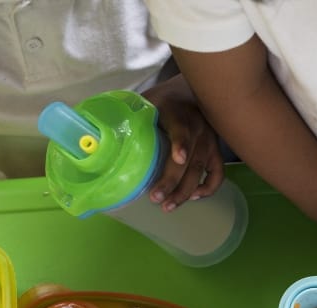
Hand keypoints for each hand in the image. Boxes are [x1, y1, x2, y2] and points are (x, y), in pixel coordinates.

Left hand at [142, 76, 224, 210]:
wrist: (191, 92)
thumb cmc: (163, 101)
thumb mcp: (146, 102)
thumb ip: (131, 117)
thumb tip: (99, 138)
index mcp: (178, 115)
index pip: (182, 131)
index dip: (181, 145)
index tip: (179, 159)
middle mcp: (198, 131)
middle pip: (189, 161)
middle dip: (173, 181)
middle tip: (155, 198)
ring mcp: (209, 143)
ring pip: (201, 172)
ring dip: (185, 192)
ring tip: (168, 206)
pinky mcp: (215, 152)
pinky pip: (217, 174)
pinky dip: (208, 188)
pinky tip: (194, 196)